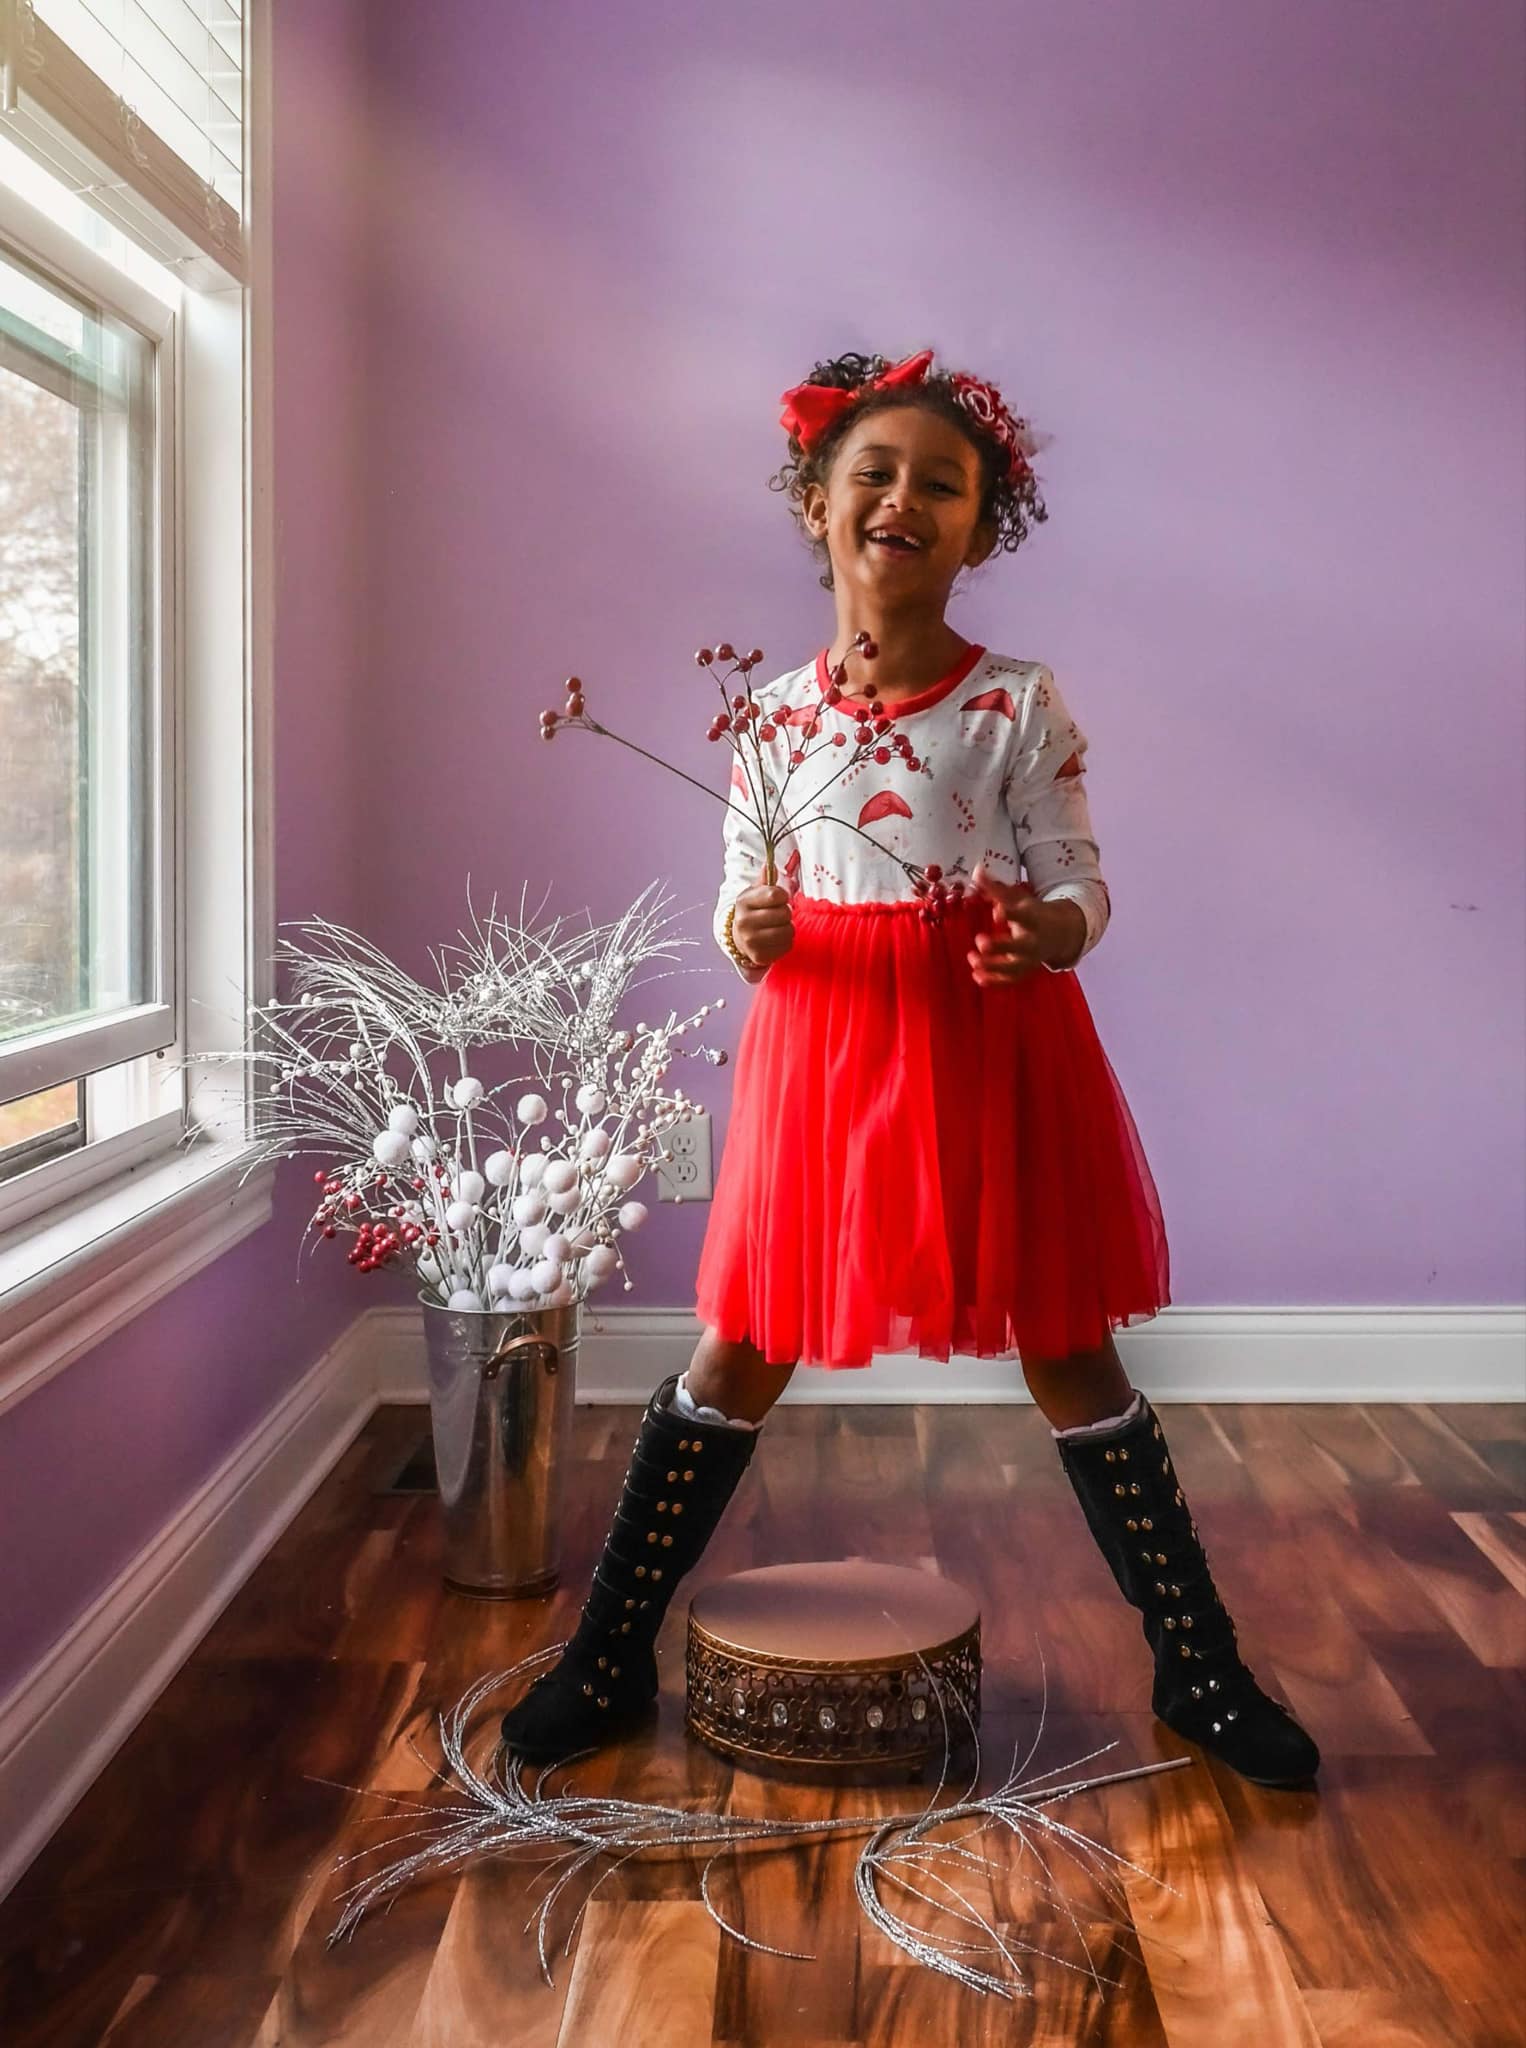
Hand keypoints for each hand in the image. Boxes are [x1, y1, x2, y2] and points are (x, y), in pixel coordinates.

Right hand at [731, 872, 794, 965]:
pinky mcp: (759, 956)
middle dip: (785, 913)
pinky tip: (776, 940)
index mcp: (743, 902)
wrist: (739, 938)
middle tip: (777, 916)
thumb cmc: (753, 912)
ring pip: (788, 931)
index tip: (778, 899)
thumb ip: (766, 879)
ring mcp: (750, 941)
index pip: (775, 894)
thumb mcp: (755, 893)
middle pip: (784, 913)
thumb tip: (770, 864)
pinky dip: (785, 943)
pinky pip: (787, 946)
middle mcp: (744, 922)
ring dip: (787, 929)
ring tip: (778, 927)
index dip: (782, 896)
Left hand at [968, 861, 1074, 984]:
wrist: (1059, 933)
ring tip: (972, 960)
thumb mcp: (1017, 898)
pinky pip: (1011, 979)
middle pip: (1020, 947)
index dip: (1011, 914)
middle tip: (980, 942)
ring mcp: (1030, 959)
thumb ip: (995, 888)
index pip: (1024, 916)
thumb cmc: (1032, 912)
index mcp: (1034, 919)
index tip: (997, 911)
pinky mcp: (1024, 971)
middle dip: (1001, 946)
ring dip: (994, 967)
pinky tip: (977, 977)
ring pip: (1015, 967)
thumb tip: (976, 870)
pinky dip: (995, 981)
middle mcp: (1034, 941)